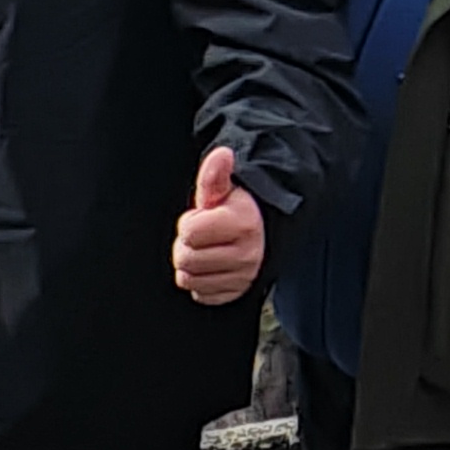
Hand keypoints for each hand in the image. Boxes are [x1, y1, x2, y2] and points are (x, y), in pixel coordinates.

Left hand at [172, 146, 267, 304]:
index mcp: (243, 224)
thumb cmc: (238, 210)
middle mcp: (247, 254)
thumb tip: (222, 155)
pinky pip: (201, 294)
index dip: (189, 223)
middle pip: (185, 259)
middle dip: (187, 245)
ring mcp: (243, 277)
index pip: (189, 232)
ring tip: (206, 250)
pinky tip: (210, 267)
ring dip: (191, 265)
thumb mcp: (225, 190)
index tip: (203, 218)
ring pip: (189, 279)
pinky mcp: (237, 293)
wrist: (263, 233)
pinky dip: (200, 282)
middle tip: (202, 236)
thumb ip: (215, 175)